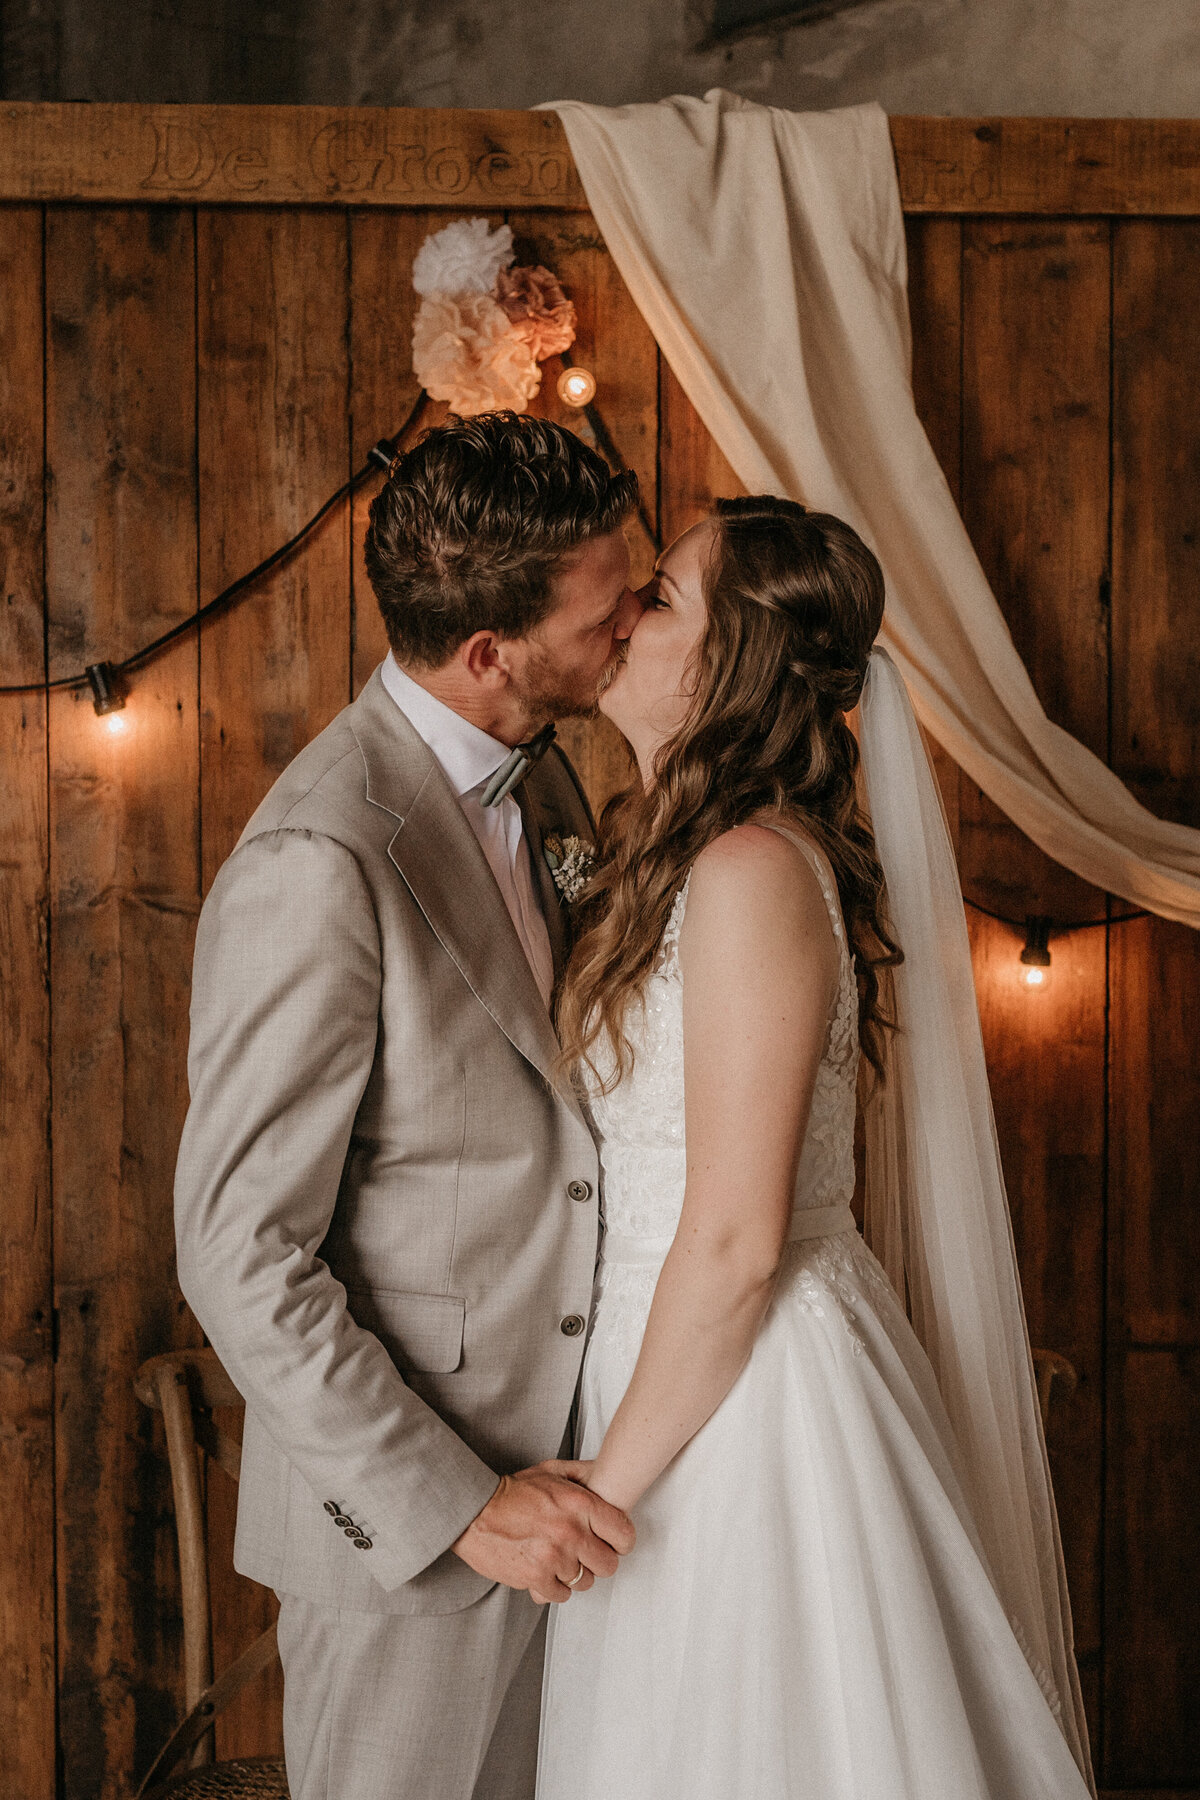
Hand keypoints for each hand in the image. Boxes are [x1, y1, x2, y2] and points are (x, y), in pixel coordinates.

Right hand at [452, 1458, 634, 1602]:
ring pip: (585, 1582)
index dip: (620, 1540)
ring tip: (558, 1558)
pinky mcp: (536, 1578)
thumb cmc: (513, 1492)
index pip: (624, 1533)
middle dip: (598, 1560)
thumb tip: (607, 1476)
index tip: (612, 1541)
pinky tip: (545, 1569)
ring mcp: (554, 1557)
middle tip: (584, 1552)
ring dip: (574, 1573)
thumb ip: (583, 1475)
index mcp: (580, 1504)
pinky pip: (562, 1595)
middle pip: (608, 1564)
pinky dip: (554, 1586)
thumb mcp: (552, 1471)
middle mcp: (571, 1532)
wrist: (475, 1511)